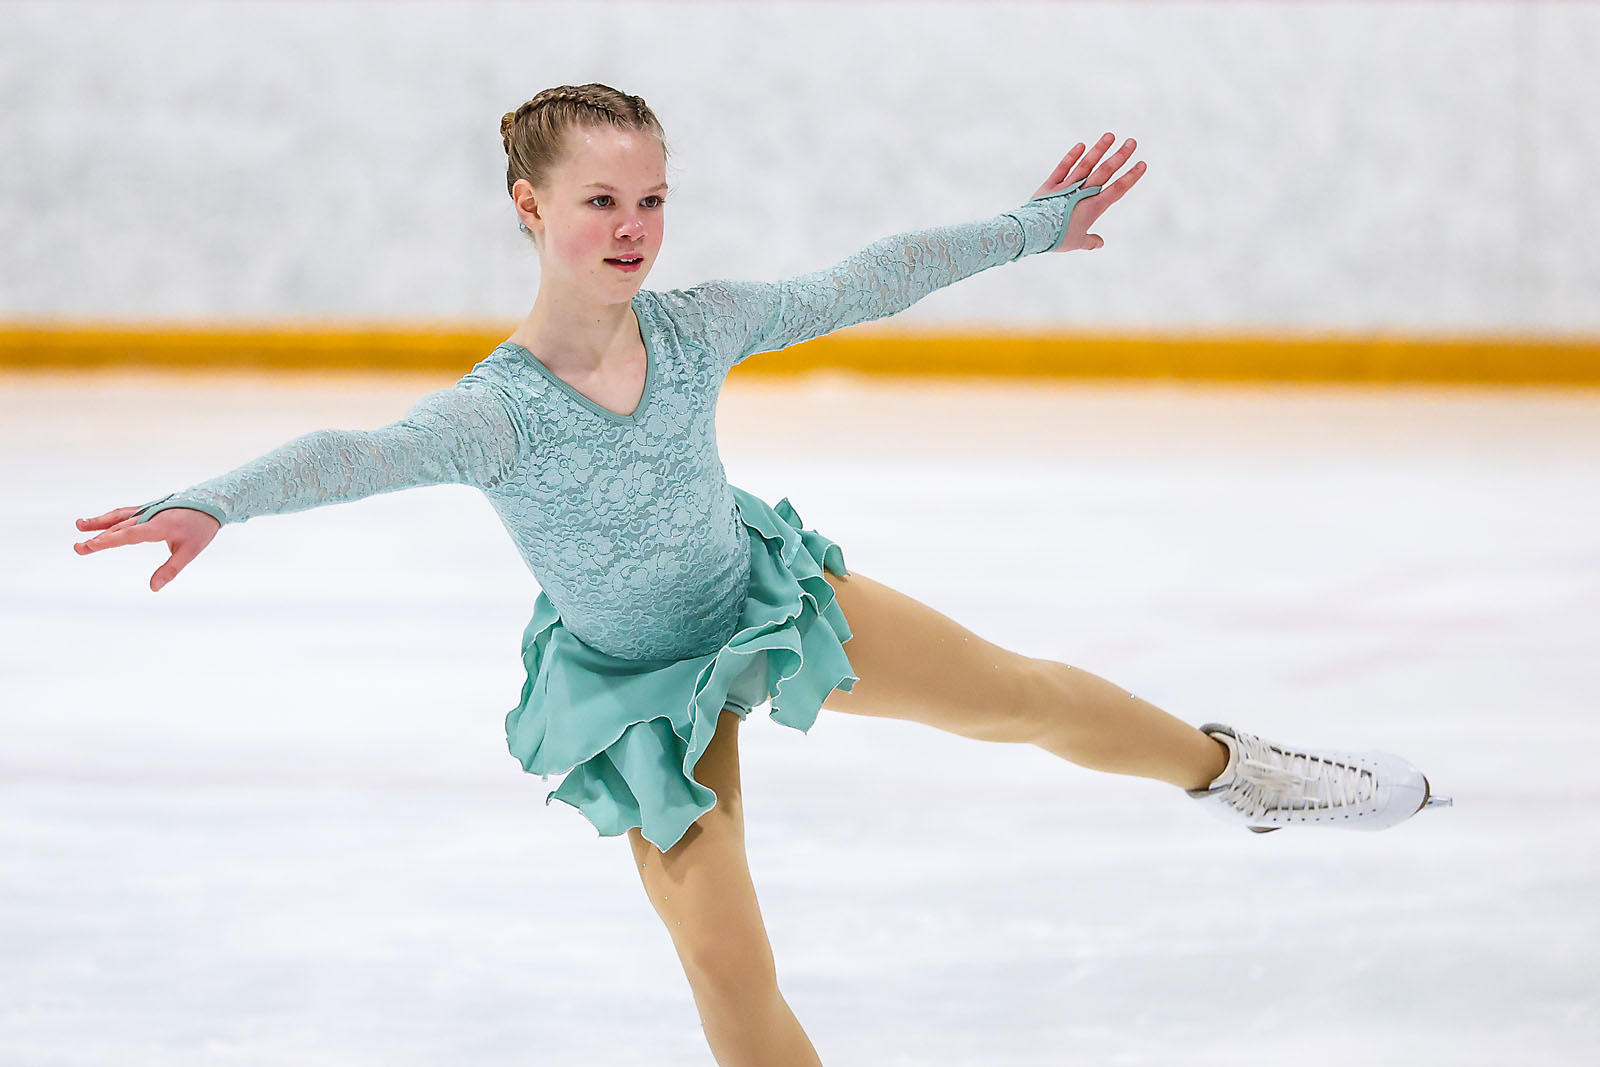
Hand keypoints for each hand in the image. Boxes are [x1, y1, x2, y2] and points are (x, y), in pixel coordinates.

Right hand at [73, 506, 221, 591]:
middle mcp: (149, 516)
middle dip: (98, 538)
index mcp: (159, 526)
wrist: (211, 503)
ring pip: (119, 517)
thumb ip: (171, 569)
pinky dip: (110, 518)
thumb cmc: (200, 529)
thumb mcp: (190, 551)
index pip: (130, 535)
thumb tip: (153, 588)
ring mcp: (147, 511)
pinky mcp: (147, 509)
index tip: (92, 545)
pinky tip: (97, 523)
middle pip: (119, 528)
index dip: (110, 540)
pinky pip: (124, 514)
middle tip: (78, 548)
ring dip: (99, 522)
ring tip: (79, 525)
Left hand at [1031, 133, 1146, 251]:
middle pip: (1105, 172)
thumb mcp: (1077, 242)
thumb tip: (1100, 243)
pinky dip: (1071, 157)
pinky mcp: (1051, 185)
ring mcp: (1067, 187)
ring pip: (1086, 165)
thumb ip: (1090, 241)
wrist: (1034, 233)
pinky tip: (1081, 145)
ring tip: (1110, 135)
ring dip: (1099, 150)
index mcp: (1093, 207)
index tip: (1142, 164)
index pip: (1117, 189)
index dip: (1131, 177)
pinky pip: (1063, 168)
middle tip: (1132, 142)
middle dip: (1120, 156)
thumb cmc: (1057, 239)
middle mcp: (1082, 194)